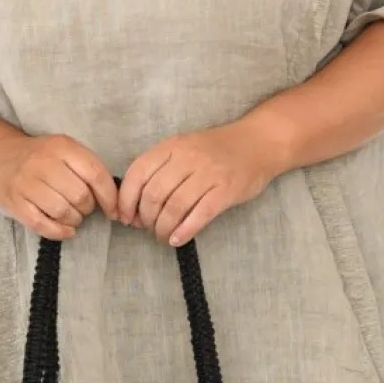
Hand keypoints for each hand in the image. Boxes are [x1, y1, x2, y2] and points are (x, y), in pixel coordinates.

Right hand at [0, 130, 118, 239]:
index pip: (95, 174)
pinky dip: (59, 232)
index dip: (109, 197)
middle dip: (88, 208)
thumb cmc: (40, 159)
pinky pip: (42, 225)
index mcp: (62, 147)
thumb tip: (115, 204)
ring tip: (72, 216)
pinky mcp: (14, 202)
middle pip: (80, 196)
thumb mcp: (65, 152)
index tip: (114, 211)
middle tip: (83, 208)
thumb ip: (89, 170)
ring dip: (74, 220)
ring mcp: (26, 183)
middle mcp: (43, 163)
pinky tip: (66, 230)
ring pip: (62, 211)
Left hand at [116, 122, 281, 245]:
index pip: (138, 174)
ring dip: (163, 228)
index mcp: (172, 146)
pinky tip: (176, 240)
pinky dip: (184, 231)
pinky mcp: (226, 191)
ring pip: (174, 207)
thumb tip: (135, 205)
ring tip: (162, 236)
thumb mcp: (184, 147)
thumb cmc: (216, 150)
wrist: (258, 143)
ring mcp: (208, 174)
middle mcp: (187, 158)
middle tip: (146, 229)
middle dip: (145, 218)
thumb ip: (161, 169)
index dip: (126, 200)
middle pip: (154, 194)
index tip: (125, 218)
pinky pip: (199, 215)